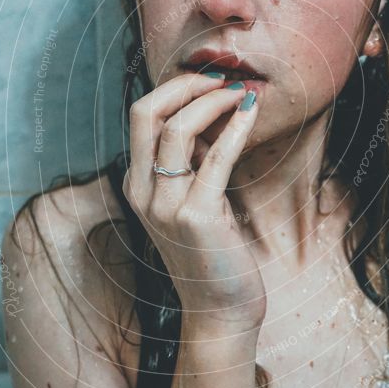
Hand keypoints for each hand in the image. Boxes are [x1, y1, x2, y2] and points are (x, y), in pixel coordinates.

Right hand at [123, 73, 266, 335]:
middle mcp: (141, 192)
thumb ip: (194, 160)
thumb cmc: (213, 252)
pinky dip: (235, 127)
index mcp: (136, 184)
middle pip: (146, 112)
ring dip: (212, 101)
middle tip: (222, 78)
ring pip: (176, 129)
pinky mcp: (196, 217)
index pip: (142, 116)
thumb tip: (213, 112)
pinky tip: (251, 111)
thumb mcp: (194, 198)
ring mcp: (164, 206)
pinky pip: (216, 158)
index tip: (210, 80)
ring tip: (241, 92)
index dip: (175, 88)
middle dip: (185, 85)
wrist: (219, 309)